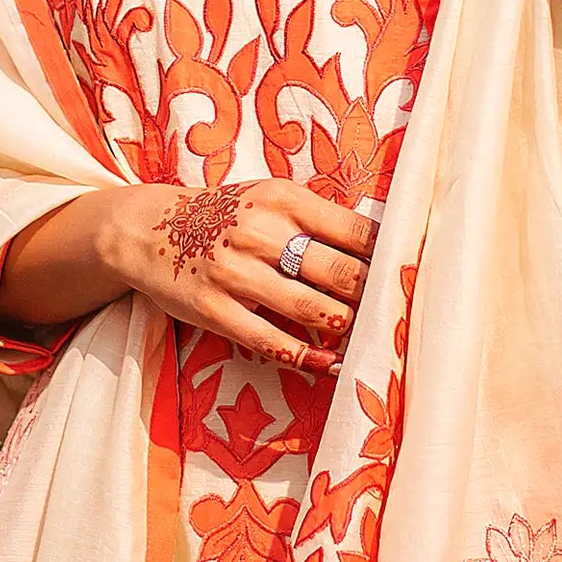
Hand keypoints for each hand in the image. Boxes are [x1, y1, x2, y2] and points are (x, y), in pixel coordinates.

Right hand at [102, 179, 374, 373]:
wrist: (150, 229)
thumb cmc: (228, 215)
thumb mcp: (270, 199)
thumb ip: (318, 220)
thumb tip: (381, 250)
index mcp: (283, 198)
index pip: (356, 230)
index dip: (390, 258)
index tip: (411, 276)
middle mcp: (261, 231)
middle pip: (342, 272)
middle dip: (374, 298)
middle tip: (396, 314)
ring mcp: (235, 272)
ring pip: (312, 309)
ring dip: (346, 328)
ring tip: (366, 337)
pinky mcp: (213, 308)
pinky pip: (270, 340)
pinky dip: (306, 356)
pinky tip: (328, 362)